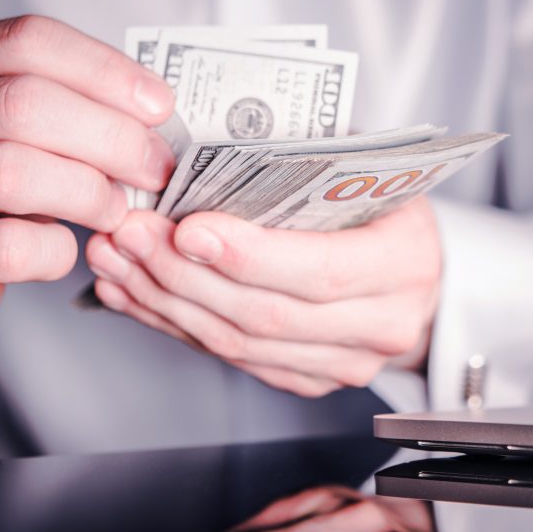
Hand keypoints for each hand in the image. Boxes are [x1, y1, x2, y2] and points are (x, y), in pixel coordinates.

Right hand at [0, 15, 174, 368]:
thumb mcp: (22, 136)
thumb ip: (72, 110)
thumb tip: (156, 113)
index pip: (26, 41)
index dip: (104, 71)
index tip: (160, 106)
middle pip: (22, 104)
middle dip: (110, 136)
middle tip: (156, 167)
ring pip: (10, 172)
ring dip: (88, 191)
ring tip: (118, 210)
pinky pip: (9, 247)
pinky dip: (57, 250)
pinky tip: (69, 249)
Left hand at [84, 197, 441, 396]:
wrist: (415, 274)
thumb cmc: (381, 205)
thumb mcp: (360, 166)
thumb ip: (301, 162)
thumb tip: (204, 151)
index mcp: (404, 261)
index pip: (321, 270)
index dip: (249, 255)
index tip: (186, 228)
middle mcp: (380, 323)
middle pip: (268, 315)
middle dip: (186, 276)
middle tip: (130, 234)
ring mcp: (344, 363)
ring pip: (240, 345)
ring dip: (166, 302)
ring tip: (116, 260)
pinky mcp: (308, 380)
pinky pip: (232, 361)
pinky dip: (175, 325)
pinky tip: (134, 295)